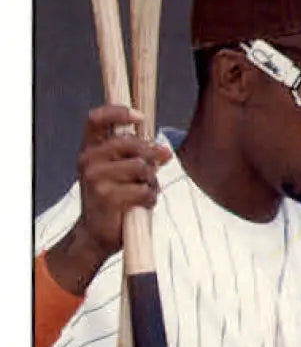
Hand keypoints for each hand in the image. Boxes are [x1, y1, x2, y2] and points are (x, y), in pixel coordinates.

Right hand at [46, 106, 171, 294]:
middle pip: (129, 142)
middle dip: (149, 155)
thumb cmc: (112, 200)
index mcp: (89, 150)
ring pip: (140, 166)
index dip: (118, 112)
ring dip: (152, 180)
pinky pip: (143, 189)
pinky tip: (146, 203)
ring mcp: (96, 178)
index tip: (140, 117)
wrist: (95, 235)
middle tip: (153, 171)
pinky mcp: (108, 197)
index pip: (96, 118)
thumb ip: (142, 159)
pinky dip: (151, 197)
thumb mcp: (123, 175)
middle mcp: (88, 160)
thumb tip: (166, 151)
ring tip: (148, 191)